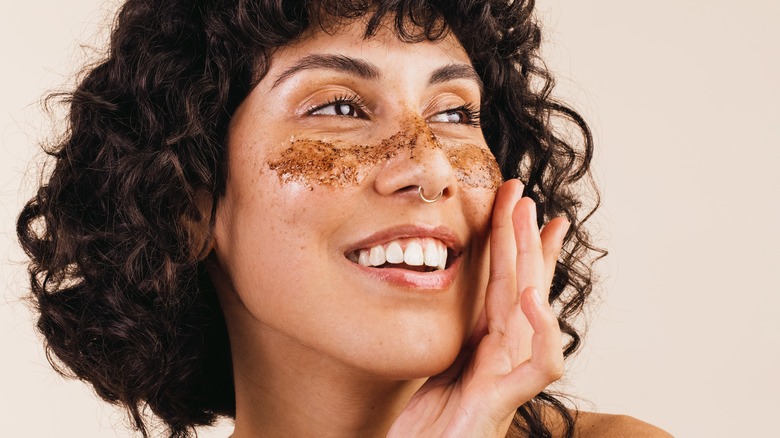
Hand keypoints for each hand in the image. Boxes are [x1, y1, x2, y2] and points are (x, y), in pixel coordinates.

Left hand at [388, 179, 569, 436]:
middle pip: (520, 284)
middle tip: (522, 192)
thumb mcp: (438, 368)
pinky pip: (540, 363)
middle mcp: (504, 354)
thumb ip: (454, 339)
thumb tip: (440, 301)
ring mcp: (508, 375)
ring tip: (530, 220)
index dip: (514, 245)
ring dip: (532, 262)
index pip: (505, 284)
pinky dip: (542, 330)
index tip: (516, 207)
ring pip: (531, 310)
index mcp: (486, 343)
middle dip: (523, 236)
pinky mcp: (507, 399)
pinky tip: (531, 298)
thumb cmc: (430, 429)